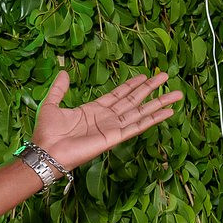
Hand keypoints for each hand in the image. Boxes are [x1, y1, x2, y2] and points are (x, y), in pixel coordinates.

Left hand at [31, 70, 181, 170]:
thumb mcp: (52, 104)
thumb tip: (64, 72)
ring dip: (158, 102)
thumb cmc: (47, 132)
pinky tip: (168, 113)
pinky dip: (154, 119)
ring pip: (141, 111)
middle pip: (134, 100)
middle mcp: (107, 118)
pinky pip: (138, 126)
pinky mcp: (115, 137)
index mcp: (94, 109)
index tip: (145, 75)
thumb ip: (59, 89)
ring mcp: (113, 127)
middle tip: (165, 75)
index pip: (118, 94)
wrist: (47, 150)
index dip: (132, 85)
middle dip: (150, 88)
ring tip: (176, 94)